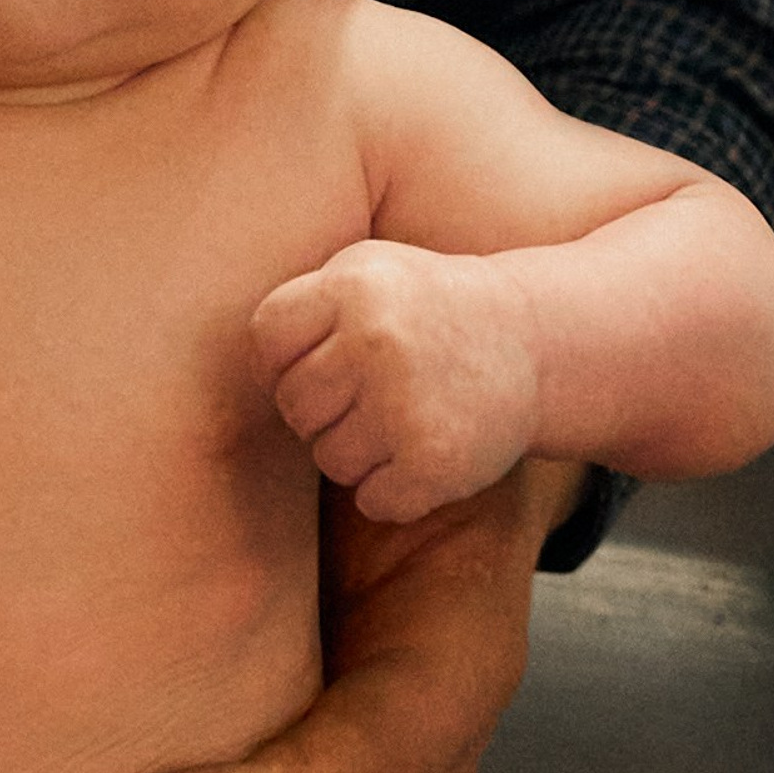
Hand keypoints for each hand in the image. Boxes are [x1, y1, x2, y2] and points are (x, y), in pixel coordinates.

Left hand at [252, 239, 539, 521]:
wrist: (534, 339)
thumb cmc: (425, 309)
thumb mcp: (366, 272)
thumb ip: (303, 307)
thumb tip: (239, 367)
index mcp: (354, 285)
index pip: (268, 341)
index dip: (286, 361)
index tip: (325, 362)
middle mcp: (377, 340)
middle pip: (293, 407)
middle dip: (323, 411)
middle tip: (374, 393)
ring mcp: (407, 403)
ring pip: (328, 460)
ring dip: (359, 453)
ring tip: (404, 418)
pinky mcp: (435, 461)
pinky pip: (373, 500)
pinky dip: (396, 491)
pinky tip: (427, 452)